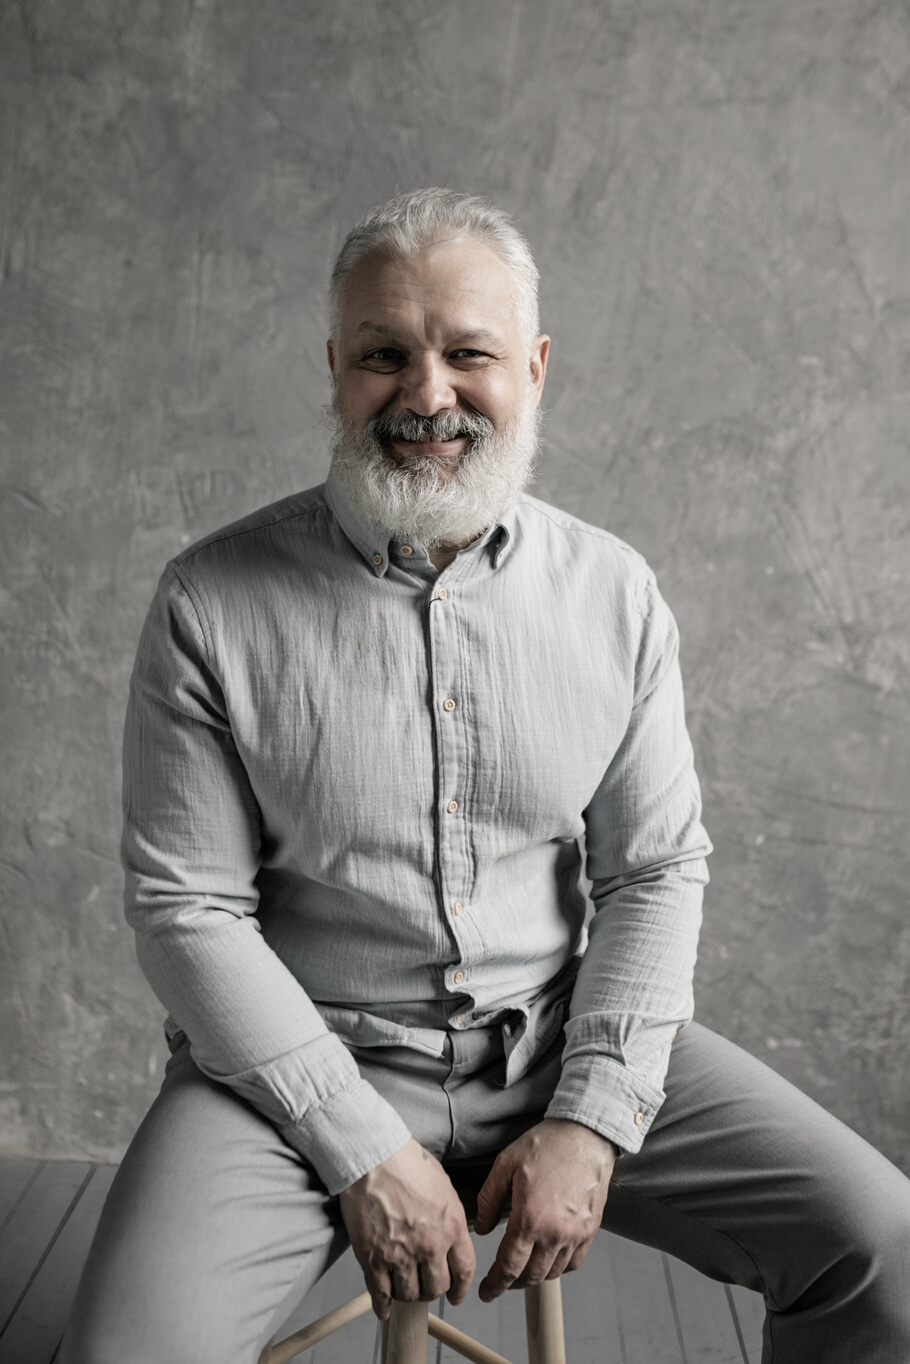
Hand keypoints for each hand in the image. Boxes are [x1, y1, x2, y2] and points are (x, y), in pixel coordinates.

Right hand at [338, 1138, 475, 1320]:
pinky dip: (383, 1305)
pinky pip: (380, 1293)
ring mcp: (400, 1254)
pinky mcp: (373, 1258)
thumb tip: (452, 1236)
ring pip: (409, 1294)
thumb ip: (451, 1218)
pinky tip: (384, 1308)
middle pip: (437, 1287)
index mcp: (451, 1226)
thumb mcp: (444, 1187)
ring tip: (404, 1288)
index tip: (456, 1295)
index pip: (464, 1270)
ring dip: (408, 1295)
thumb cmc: (406, 1162)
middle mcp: (429, 1245)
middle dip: (433, 1290)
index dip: (461, 1288)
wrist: (373, 1156)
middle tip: (426, 1286)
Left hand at [473, 1118, 616, 1300]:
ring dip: (534, 1276)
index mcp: (530, 1218)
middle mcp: (555, 1233)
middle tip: (500, 1282)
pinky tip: (550, 1258)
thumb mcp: (506, 1164)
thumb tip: (483, 1228)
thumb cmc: (548, 1144)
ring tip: (523, 1269)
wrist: (586, 1134)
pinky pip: (574, 1262)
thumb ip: (489, 1199)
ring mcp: (576, 1234)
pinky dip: (559, 1267)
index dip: (495, 1285)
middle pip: (530, 1276)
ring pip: (552, 1272)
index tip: (487, 1292)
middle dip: (511, 1284)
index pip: (508, 1267)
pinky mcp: (590, 1229)